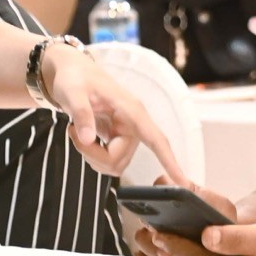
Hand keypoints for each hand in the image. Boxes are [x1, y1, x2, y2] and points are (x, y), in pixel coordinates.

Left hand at [41, 47, 190, 182]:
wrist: (72, 73)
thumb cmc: (75, 77)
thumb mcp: (73, 92)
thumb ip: (82, 114)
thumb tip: (87, 139)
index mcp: (131, 110)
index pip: (155, 139)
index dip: (169, 161)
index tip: (183, 183)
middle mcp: (133, 124)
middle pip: (119, 160)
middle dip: (92, 155)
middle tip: (73, 133)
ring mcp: (126, 133)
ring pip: (113, 164)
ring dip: (91, 156)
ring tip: (77, 131)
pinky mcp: (117, 139)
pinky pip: (108, 160)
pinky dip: (91, 154)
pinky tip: (82, 136)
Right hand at [126, 182, 243, 255]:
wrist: (223, 247)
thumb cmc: (221, 224)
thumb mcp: (223, 210)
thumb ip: (211, 202)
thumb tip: (196, 209)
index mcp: (178, 196)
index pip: (160, 185)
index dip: (158, 193)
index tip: (162, 206)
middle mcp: (162, 213)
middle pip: (145, 213)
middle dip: (151, 225)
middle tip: (161, 234)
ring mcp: (157, 235)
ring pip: (141, 237)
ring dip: (149, 246)